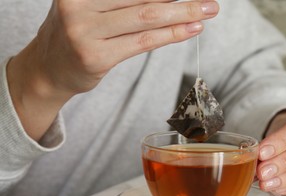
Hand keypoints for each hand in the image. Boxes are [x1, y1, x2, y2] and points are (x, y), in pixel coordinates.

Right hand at [7, 0, 218, 139]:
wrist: (46, 70)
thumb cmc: (75, 32)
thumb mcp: (90, 5)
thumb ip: (122, 0)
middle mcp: (77, 4)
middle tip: (209, 0)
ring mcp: (84, 31)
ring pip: (146, 16)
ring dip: (183, 13)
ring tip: (208, 10)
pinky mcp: (95, 57)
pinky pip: (142, 41)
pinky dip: (171, 34)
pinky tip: (190, 29)